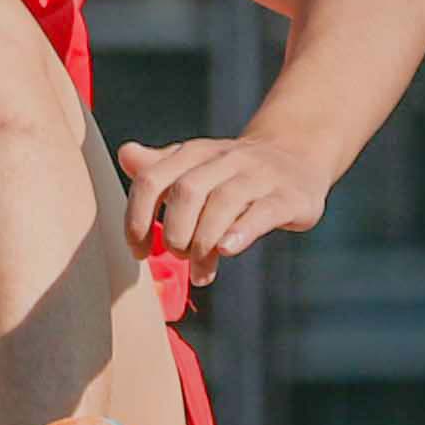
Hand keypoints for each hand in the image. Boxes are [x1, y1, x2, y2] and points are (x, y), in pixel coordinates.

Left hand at [118, 130, 331, 269]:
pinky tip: (228, 250)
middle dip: (174, 233)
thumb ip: (159, 168)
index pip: (151, 180)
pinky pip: (262, 213)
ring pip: (223, 203)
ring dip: (204, 243)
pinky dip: (241, 233)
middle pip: (186, 192)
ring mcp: (259, 176)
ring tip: (201, 271)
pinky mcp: (288, 197)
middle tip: (179, 256)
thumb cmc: (235, 172)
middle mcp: (225, 159)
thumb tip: (126, 154)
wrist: (298, 156)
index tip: (139, 250)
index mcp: (194, 153)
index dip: (136, 219)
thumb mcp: (196, 165)